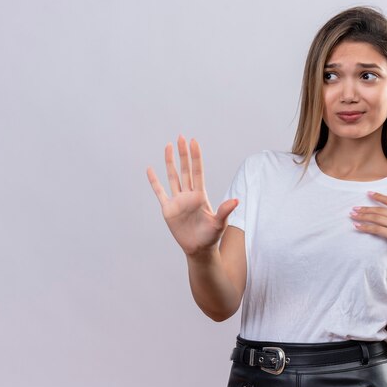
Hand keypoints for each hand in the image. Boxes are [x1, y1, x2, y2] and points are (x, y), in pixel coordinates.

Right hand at [146, 135, 238, 256]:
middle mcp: (188, 195)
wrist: (199, 249)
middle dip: (183, 154)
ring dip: (169, 162)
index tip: (193, 142)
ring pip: (173, 177)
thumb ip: (225, 211)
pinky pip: (160, 192)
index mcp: (201, 195)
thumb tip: (236, 200)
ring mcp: (178, 200)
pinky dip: (154, 181)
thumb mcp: (220, 223)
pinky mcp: (168, 209)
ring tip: (168, 146)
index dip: (195, 157)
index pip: (198, 172)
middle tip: (181, 137)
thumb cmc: (211, 236)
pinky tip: (150, 170)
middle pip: (185, 170)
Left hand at [349, 191, 386, 262]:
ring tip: (352, 215)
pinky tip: (357, 226)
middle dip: (366, 208)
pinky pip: (377, 230)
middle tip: (354, 208)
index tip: (369, 193)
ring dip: (363, 216)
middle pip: (380, 210)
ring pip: (377, 218)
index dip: (379, 196)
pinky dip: (366, 227)